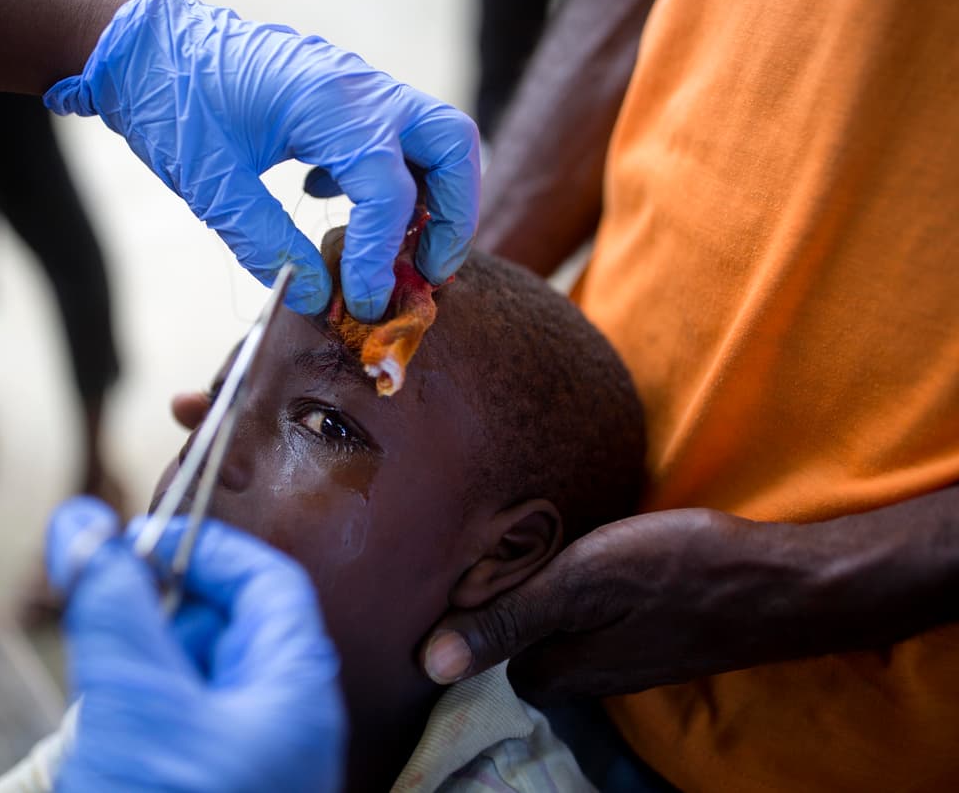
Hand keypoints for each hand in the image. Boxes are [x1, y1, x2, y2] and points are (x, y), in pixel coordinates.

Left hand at [44, 0, 479, 320]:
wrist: (141, 48)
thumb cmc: (170, 104)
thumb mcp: (211, 184)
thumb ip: (267, 244)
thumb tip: (319, 298)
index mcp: (328, 103)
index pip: (389, 189)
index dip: (382, 256)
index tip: (364, 302)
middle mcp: (358, 86)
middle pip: (453, 146)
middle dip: (453, 216)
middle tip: (428, 272)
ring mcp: (356, 85)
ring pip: (435, 139)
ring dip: (430, 200)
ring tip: (392, 254)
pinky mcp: (341, 96)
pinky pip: (396, 137)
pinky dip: (389, 179)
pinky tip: (332, 203)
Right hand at [47, 496, 346, 792]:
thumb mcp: (138, 702)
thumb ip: (112, 609)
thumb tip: (81, 522)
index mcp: (297, 688)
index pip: (265, 579)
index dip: (199, 550)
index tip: (132, 548)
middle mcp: (281, 721)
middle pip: (218, 627)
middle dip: (151, 623)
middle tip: (98, 640)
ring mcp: (245, 759)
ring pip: (182, 681)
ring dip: (131, 683)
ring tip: (103, 721)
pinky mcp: (205, 785)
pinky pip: (166, 732)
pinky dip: (129, 726)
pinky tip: (105, 753)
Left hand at [419, 509, 824, 698]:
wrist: (785, 582)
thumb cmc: (681, 570)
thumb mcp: (583, 583)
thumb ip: (509, 619)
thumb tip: (432, 663)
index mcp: (561, 672)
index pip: (486, 650)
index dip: (479, 605)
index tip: (480, 559)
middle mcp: (588, 679)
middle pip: (523, 638)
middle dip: (515, 593)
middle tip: (519, 538)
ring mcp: (623, 661)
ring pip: (559, 625)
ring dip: (552, 585)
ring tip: (555, 537)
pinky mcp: (650, 639)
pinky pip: (596, 617)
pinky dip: (588, 586)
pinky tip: (602, 550)